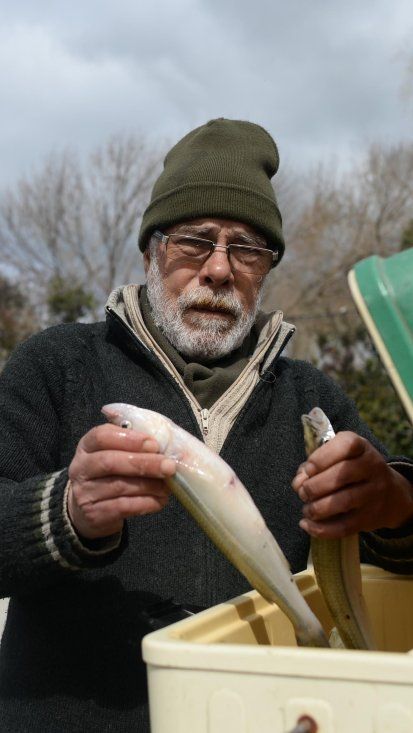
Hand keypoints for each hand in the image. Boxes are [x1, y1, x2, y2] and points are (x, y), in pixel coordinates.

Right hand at [67, 424, 175, 538]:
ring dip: (149, 485)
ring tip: (167, 485)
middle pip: (110, 462)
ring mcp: (85, 493)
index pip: (101, 436)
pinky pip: (123, 507)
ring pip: (119, 486)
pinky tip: (159, 500)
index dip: (129, 439)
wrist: (90, 509)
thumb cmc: (110, 474)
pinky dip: (145, 502)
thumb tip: (165, 442)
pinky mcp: (94, 514)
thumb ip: (133, 444)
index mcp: (86, 447)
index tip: (154, 444)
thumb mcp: (114, 453)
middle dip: (143, 463)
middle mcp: (81, 468)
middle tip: (169, 465)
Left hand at [291, 431, 412, 538]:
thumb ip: (314, 466)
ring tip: (307, 509)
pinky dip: (322, 529)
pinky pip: (345, 526)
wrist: (390, 494)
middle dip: (314, 486)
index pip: (346, 445)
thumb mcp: (338, 458)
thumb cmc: (352, 470)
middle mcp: (372, 467)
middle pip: (342, 475)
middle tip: (303, 492)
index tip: (308, 469)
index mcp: (361, 447)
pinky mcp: (370, 518)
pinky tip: (307, 525)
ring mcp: (374, 493)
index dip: (321, 457)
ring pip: (344, 501)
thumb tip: (298, 483)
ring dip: (317, 508)